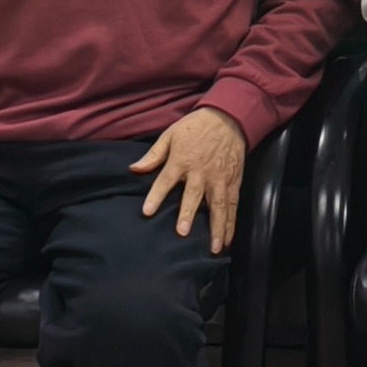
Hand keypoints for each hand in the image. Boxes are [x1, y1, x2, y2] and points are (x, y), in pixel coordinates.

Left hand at [135, 106, 249, 248]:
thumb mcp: (170, 135)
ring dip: (216, 227)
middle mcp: (202, 172)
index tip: (147, 211)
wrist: (228, 118)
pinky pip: (233, 205)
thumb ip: (153, 155)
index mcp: (182, 160)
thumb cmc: (196, 127)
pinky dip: (231, 223)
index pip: (166, 180)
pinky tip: (227, 239)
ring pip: (219, 205)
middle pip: (194, 195)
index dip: (156, 195)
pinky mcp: (233, 182)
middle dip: (188, 213)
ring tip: (214, 248)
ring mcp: (220, 179)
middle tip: (183, 232)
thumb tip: (133, 168)